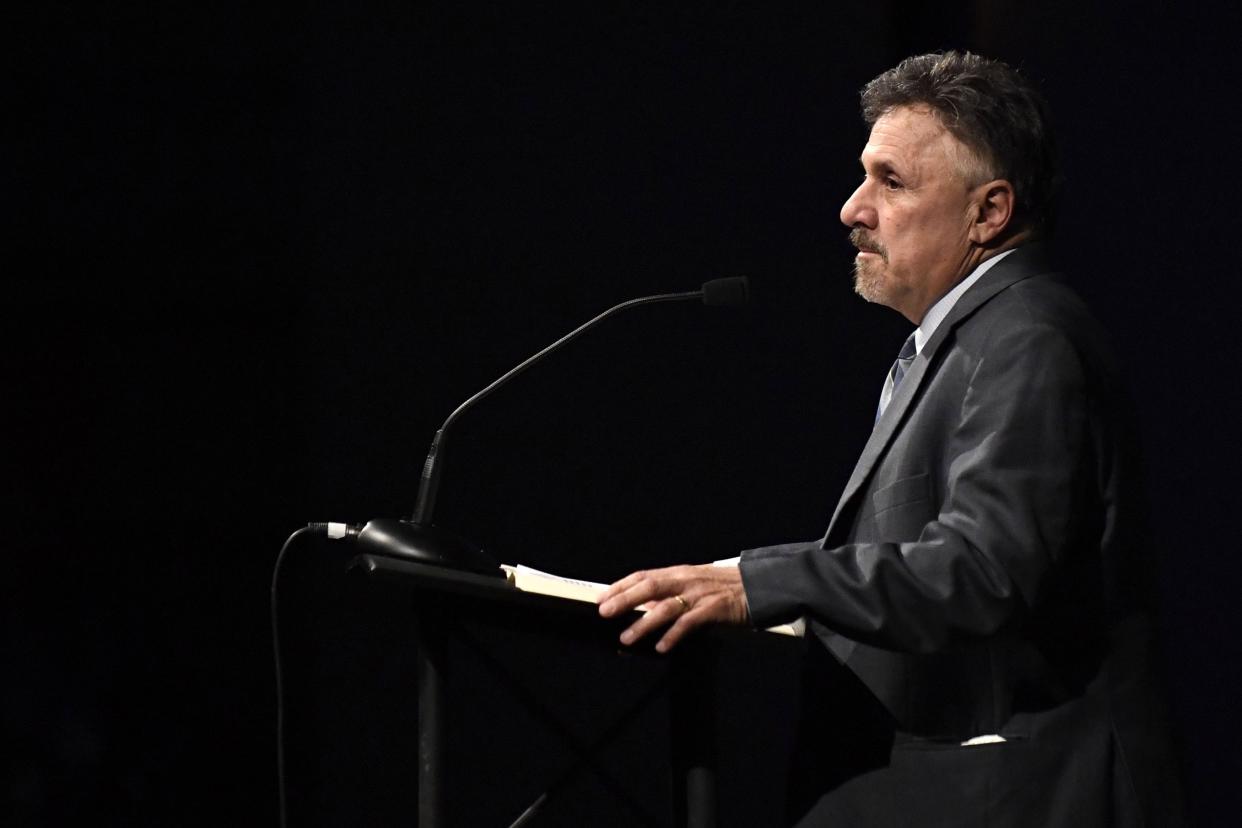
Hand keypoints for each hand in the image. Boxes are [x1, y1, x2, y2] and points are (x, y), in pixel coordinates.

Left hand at [596, 564, 749, 652]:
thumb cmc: (723, 587)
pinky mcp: (714, 609)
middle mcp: (686, 580)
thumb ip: (670, 594)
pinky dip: (673, 635)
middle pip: (649, 587)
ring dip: (643, 623)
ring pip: (666, 607)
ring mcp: (700, 594)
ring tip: (627, 637)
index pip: (643, 576)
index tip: (601, 597)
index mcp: (678, 572)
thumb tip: (644, 606)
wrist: (759, 586)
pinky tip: (661, 646)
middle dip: (624, 599)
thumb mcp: (693, 584)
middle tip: (605, 613)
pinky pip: (689, 623)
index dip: (621, 586)